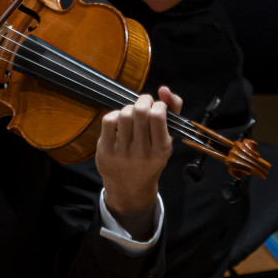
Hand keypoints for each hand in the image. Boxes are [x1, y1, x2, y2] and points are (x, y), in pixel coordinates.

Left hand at [96, 86, 181, 239]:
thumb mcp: (166, 140)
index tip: (157, 107)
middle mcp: (142, 152)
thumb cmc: (150, 158)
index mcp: (161, 150)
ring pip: (124, 114)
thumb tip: (164, 89)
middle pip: (140, 112)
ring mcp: (122, 152)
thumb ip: (172, 111)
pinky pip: (109, 120)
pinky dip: (115, 115)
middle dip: (143, 100)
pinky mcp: (106, 151)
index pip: (158, 115)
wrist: (130, 188)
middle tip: (145, 103)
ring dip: (129, 107)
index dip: (158, 104)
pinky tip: (119, 121)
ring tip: (132, 113)